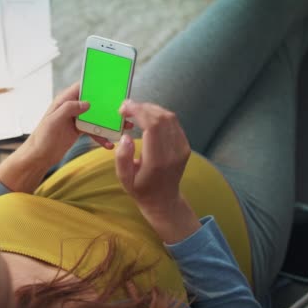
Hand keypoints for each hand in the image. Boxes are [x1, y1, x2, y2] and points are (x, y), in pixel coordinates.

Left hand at [24, 82, 128, 167]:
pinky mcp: (79, 130)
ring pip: (96, 117)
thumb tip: (87, 102)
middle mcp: (71, 108)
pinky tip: (109, 144)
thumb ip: (68, 109)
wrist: (38, 157)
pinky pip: (93, 130)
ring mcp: (76, 119)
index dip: (95, 85)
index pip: (81, 87)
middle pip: (93, 102)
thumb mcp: (53, 121)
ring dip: (109, 123)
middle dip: (108, 106)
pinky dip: (101, 137)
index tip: (110, 86)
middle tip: (123, 110)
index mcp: (64, 101)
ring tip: (123, 128)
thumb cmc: (42, 138)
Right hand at [115, 100, 199, 242]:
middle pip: (162, 118)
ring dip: (151, 109)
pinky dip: (160, 115)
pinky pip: (174, 123)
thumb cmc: (141, 189)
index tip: (124, 109)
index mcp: (157, 161)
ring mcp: (182, 148)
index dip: (139, 112)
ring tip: (135, 111)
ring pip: (170, 117)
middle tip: (127, 108)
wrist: (164, 199)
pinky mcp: (185, 146)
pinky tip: (148, 118)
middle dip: (143, 108)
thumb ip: (122, 158)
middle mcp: (173, 152)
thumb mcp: (124, 179)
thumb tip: (125, 137)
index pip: (153, 126)